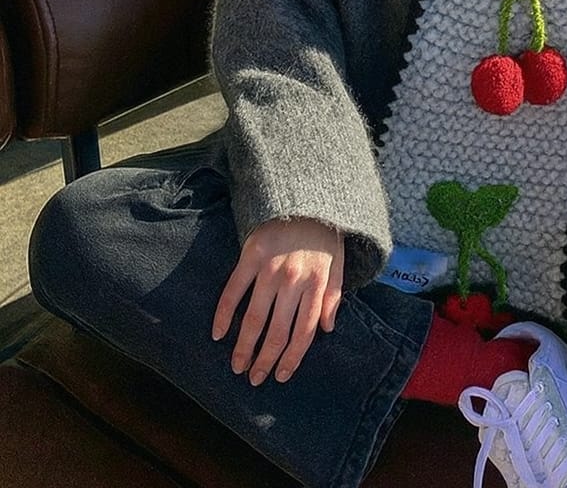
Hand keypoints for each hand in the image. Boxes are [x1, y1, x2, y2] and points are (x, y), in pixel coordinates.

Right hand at [212, 217, 344, 385]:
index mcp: (317, 284)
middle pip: (277, 331)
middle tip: (255, 378)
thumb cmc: (324, 235)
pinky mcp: (251, 256)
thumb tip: (327, 329)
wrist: (306, 197)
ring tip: (237, 365)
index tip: (280, 375)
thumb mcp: (339, 263)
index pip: (304, 332)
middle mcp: (294, 280)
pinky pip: (233, 290)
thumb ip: (334, 296)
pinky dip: (224, 313)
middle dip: (265, 359)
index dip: (292, 358)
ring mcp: (271, 269)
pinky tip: (218, 333)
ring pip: (254, 317)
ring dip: (244, 346)